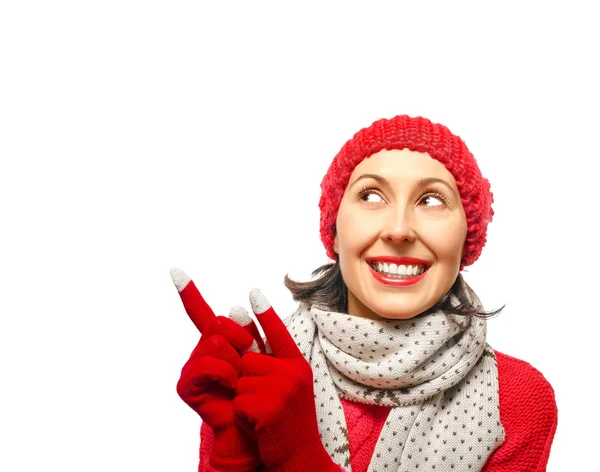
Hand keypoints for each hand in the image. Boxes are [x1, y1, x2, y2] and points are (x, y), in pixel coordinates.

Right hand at [171, 268, 264, 471]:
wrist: (257, 429)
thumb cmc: (263, 394)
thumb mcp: (264, 358)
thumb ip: (252, 333)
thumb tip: (236, 304)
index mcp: (219, 342)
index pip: (201, 313)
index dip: (189, 293)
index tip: (176, 270)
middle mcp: (202, 351)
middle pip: (217, 323)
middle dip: (240, 338)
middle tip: (250, 359)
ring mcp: (193, 367)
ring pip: (214, 342)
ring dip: (235, 360)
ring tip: (241, 379)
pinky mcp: (186, 385)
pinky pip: (206, 364)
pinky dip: (224, 373)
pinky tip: (231, 386)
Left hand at [232, 289, 339, 471]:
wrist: (299, 457)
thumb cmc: (289, 420)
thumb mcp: (289, 386)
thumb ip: (272, 362)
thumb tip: (247, 339)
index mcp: (297, 365)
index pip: (279, 333)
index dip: (264, 313)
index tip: (253, 293)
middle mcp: (293, 373)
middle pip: (247, 358)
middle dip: (245, 378)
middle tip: (263, 399)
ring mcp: (282, 390)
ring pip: (240, 379)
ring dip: (243, 397)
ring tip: (262, 413)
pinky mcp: (267, 408)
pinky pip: (238, 400)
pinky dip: (241, 414)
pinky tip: (258, 424)